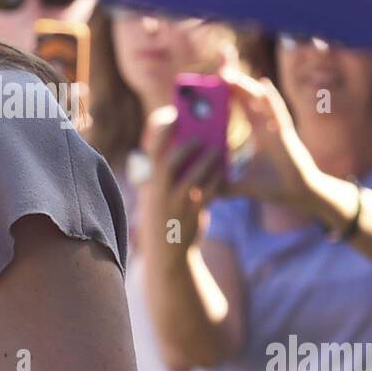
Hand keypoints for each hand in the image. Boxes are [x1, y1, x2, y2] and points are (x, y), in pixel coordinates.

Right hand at [139, 105, 226, 254]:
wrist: (167, 254)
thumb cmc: (163, 216)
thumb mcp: (154, 194)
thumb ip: (164, 173)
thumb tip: (185, 145)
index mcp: (147, 184)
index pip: (149, 152)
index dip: (160, 132)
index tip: (172, 116)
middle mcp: (157, 193)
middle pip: (168, 162)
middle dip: (185, 145)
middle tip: (200, 134)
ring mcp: (174, 206)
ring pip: (192, 177)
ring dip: (207, 161)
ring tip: (219, 149)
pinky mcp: (191, 215)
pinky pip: (207, 193)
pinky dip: (216, 179)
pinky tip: (224, 171)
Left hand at [217, 69, 318, 206]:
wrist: (298, 196)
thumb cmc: (273, 187)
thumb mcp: (239, 185)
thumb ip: (219, 185)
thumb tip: (197, 191)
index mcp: (256, 131)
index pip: (238, 104)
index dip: (227, 90)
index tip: (211, 77)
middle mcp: (265, 124)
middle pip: (248, 95)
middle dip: (235, 78)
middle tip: (221, 60)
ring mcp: (276, 127)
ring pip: (259, 100)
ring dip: (245, 86)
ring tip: (228, 73)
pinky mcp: (286, 134)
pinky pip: (278, 113)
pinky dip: (271, 99)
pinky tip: (263, 85)